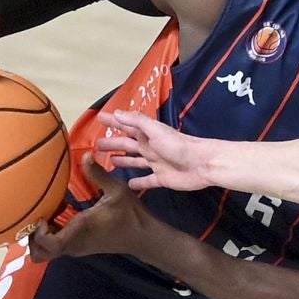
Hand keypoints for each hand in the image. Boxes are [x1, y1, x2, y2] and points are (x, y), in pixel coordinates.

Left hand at [30, 156, 159, 262]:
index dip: (39, 234)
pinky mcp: (79, 247)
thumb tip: (85, 154)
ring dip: (41, 237)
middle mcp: (74, 244)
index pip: (50, 244)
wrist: (142, 237)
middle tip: (35, 215)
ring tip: (45, 214)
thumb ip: (98, 174)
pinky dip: (51, 235)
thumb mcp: (117, 190)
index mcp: (80, 231)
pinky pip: (57, 245)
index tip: (40, 217)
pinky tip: (58, 215)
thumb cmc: (130, 214)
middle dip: (32, 238)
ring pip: (47, 251)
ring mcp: (76, 248)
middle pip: (40, 253)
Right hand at [95, 111, 216, 191]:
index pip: (126, 125)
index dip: (113, 122)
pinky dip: (138, 183)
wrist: (201, 164)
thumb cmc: (178, 145)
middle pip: (127, 144)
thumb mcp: (154, 130)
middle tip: (97, 145)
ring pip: (135, 161)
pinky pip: (147, 181)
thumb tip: (116, 113)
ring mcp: (155, 163)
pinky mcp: (161, 178)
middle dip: (113, 144)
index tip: (99, 118)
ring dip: (123, 161)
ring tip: (110, 162)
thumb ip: (136, 121)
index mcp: (147, 134)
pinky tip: (128, 185)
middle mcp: (150, 147)